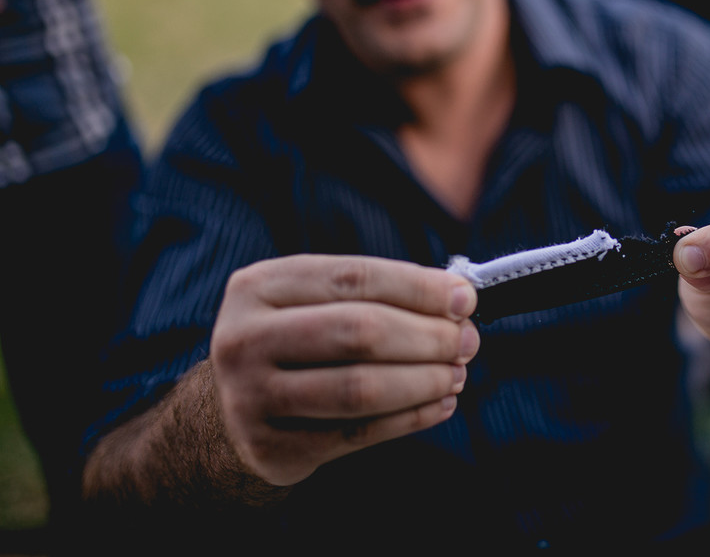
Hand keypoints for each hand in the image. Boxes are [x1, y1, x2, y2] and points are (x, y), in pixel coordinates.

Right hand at [210, 254, 478, 485]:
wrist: (228, 412)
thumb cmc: (293, 343)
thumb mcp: (311, 301)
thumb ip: (374, 294)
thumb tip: (457, 299)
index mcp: (259, 287)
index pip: (354, 277)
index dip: (418, 287)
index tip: (465, 299)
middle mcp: (246, 338)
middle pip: (360, 331)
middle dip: (427, 336)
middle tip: (466, 342)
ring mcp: (252, 397)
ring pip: (361, 388)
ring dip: (424, 380)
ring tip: (457, 374)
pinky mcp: (272, 447)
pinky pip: (359, 433)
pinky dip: (411, 418)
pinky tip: (439, 404)